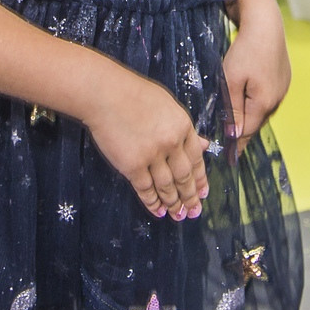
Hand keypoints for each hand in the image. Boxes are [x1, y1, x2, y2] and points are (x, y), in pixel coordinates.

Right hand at [88, 76, 207, 219]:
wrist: (105, 94)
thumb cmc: (134, 94)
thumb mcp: (167, 105)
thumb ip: (185, 127)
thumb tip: (204, 144)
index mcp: (183, 126)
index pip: (197, 159)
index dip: (201, 179)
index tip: (204, 193)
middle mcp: (171, 143)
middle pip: (184, 177)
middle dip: (190, 197)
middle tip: (194, 211)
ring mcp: (152, 156)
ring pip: (167, 187)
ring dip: (174, 204)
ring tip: (179, 215)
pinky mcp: (132, 166)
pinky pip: (145, 189)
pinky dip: (153, 203)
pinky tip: (158, 211)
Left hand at [223, 14, 290, 149]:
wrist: (265, 24)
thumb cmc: (244, 50)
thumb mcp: (230, 81)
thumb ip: (232, 109)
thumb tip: (234, 135)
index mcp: (264, 103)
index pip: (247, 132)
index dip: (236, 145)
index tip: (229, 159)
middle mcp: (277, 99)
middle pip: (255, 122)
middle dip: (243, 131)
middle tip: (229, 144)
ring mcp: (283, 89)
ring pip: (262, 110)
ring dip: (250, 116)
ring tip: (236, 124)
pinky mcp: (284, 79)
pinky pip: (268, 98)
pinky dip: (257, 102)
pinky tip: (248, 99)